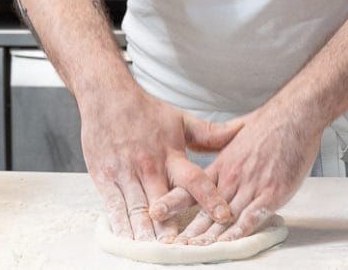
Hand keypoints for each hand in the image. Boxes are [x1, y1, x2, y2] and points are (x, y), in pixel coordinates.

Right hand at [81, 86, 242, 241]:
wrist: (107, 96)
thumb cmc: (147, 111)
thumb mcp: (182, 121)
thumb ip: (211, 133)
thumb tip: (243, 129)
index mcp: (172, 155)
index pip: (195, 179)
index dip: (211, 198)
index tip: (224, 215)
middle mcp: (150, 166)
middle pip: (164, 204)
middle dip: (172, 229)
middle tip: (183, 248)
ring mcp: (125, 173)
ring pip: (138, 210)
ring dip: (147, 233)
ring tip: (156, 252)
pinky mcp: (104, 178)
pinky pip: (113, 207)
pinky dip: (120, 226)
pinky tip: (127, 241)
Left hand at [154, 101, 323, 244]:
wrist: (295, 114)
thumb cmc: (271, 122)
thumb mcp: (238, 133)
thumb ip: (224, 145)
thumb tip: (216, 141)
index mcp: (222, 165)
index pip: (191, 189)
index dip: (173, 204)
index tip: (157, 215)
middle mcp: (232, 178)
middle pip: (205, 211)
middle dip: (189, 232)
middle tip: (172, 246)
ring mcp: (251, 185)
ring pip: (226, 218)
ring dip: (210, 238)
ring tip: (194, 252)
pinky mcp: (272, 192)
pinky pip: (253, 216)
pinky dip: (240, 231)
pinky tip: (230, 242)